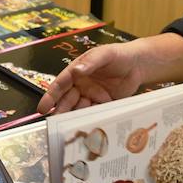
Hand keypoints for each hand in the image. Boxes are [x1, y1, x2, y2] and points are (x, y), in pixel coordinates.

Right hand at [37, 33, 182, 114]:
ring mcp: (92, 95)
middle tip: (56, 125)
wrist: (139, 65)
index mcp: (77, 71)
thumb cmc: (119, 55)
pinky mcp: (103, 104)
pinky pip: (94, 113)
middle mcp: (81, 84)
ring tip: (71, 128)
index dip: (51, 96)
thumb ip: (90, 62)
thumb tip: (76, 71)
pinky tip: (89, 126)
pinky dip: (91, 119)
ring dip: (74, 117)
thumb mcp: (104, 54)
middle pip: (68, 100)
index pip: (61, 84)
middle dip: (61, 111)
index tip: (43, 108)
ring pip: (79, 108)